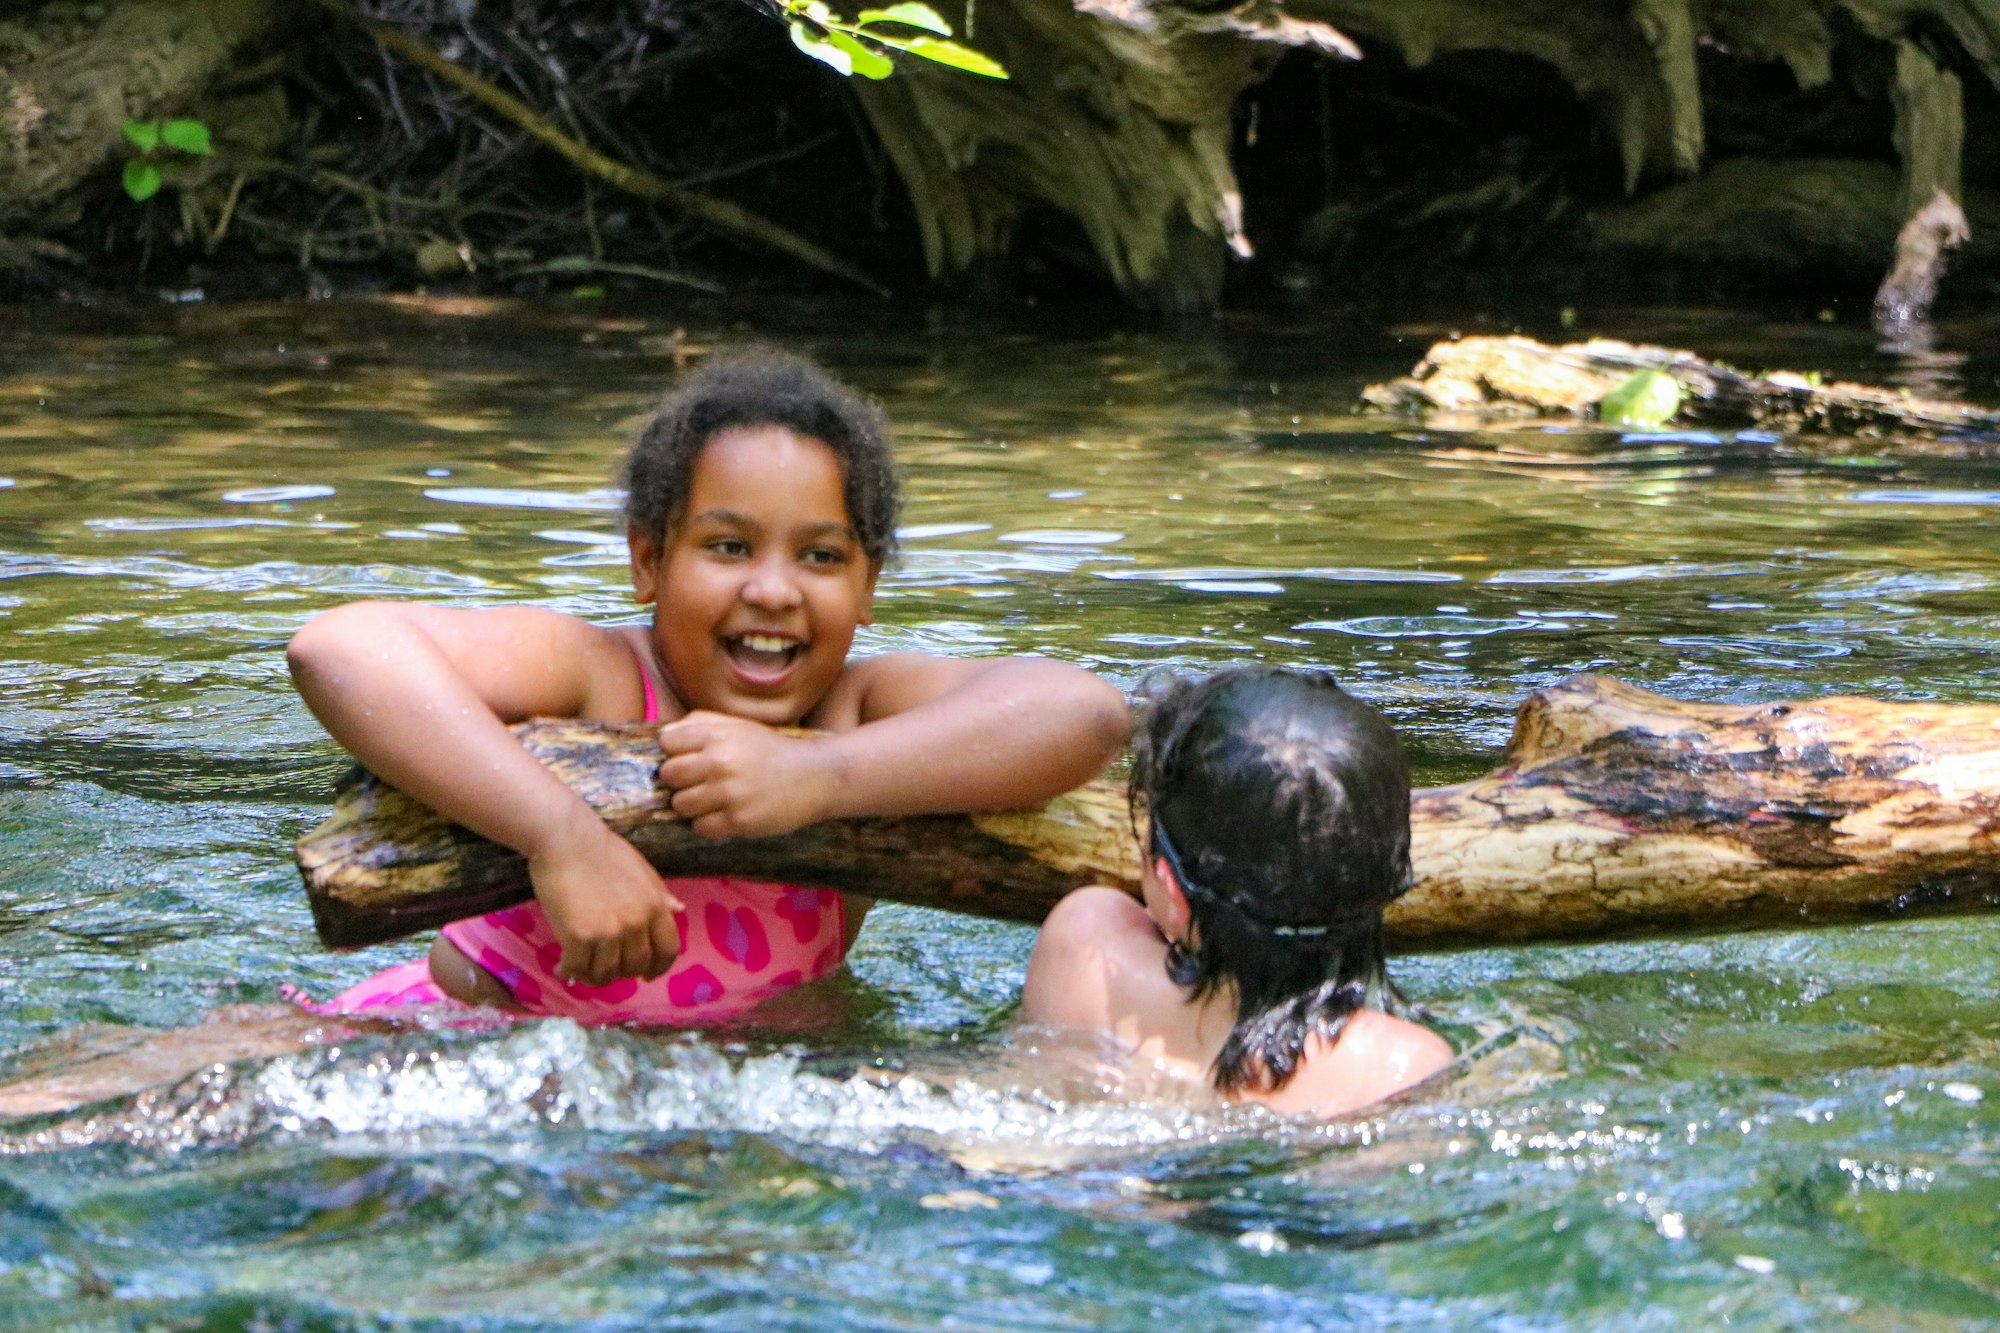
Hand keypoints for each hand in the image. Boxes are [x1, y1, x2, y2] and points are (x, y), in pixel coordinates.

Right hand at [528, 812, 683, 985]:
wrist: (566, 839)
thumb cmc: (601, 851)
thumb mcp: (641, 870)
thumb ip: (659, 895)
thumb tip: (679, 909)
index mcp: (655, 905)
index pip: (668, 950)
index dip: (659, 967)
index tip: (648, 974)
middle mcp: (637, 922)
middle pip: (635, 966)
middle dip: (621, 971)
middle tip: (606, 965)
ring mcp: (609, 931)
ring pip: (606, 974)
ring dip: (593, 975)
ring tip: (581, 966)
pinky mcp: (579, 936)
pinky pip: (578, 968)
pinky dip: (570, 972)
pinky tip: (563, 966)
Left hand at [656, 710, 839, 838]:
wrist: (815, 777)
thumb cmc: (771, 751)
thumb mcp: (740, 726)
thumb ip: (702, 722)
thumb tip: (664, 734)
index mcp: (719, 735)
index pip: (667, 741)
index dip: (674, 751)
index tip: (689, 757)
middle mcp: (721, 762)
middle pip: (669, 774)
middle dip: (680, 780)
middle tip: (699, 782)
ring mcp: (730, 793)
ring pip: (681, 804)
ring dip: (692, 805)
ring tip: (712, 801)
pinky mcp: (739, 820)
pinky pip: (701, 828)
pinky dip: (709, 825)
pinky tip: (725, 815)